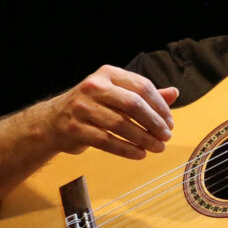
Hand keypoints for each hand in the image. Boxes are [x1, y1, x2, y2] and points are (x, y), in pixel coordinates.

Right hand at [46, 65, 179, 158]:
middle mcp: (94, 87)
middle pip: (133, 104)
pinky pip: (106, 141)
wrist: (53, 121)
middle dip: (154, 123)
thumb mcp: (117, 95)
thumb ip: (145, 95)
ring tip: (157, 147)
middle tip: (166, 136)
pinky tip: (140, 154)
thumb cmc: (93, 106)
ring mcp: (82, 107)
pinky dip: (127, 149)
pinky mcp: (75, 128)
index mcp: (108, 74)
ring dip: (144, 139)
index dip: (160, 106)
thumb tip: (175, 93)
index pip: (142, 87)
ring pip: (121, 124)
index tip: (170, 122)